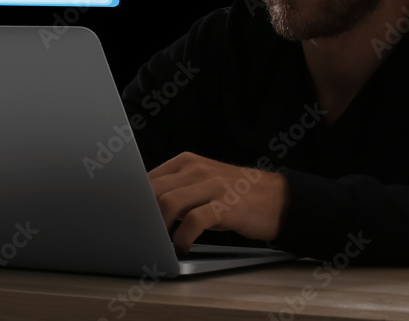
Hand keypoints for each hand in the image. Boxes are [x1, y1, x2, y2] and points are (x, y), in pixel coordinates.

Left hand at [147, 151, 288, 253]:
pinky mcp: (226, 205)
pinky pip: (193, 222)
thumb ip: (176, 188)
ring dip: (160, 229)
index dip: (135, 202)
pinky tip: (183, 248)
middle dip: (144, 217)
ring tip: (163, 243)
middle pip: (153, 190)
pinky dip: (182, 239)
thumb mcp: (203, 183)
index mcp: (186, 162)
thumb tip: (143, 208)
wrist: (277, 198)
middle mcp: (197, 169)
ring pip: (169, 203)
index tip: (131, 220)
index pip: (147, 178)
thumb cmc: (235, 195)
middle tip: (145, 236)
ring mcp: (212, 185)